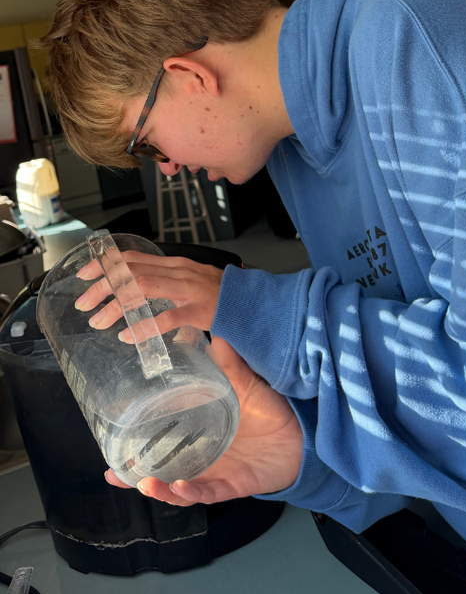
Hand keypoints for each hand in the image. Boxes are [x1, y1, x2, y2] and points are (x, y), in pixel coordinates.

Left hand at [75, 251, 224, 338]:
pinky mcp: (199, 310)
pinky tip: (129, 336)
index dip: (104, 264)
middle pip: (131, 272)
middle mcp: (179, 272)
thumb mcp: (191, 278)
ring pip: (143, 289)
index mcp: (175, 263)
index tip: (85, 275)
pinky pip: (167, 317)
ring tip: (99, 321)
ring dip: (116, 305)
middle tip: (84, 303)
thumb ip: (167, 280)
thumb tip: (135, 288)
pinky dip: (144, 326)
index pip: (133, 257)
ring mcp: (189, 290)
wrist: (253, 300)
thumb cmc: (223, 293)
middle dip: (102, 286)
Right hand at [104, 337, 302, 503]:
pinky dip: (189, 493)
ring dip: (157, 488)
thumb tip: (216, 332)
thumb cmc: (274, 411)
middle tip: (111, 471)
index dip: (138, 431)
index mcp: (201, 431)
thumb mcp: (247, 385)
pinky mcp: (232, 486)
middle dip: (135, 472)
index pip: (163, 431)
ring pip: (178, 487)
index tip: (112, 424)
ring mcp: (216, 472)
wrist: (305, 437)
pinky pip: (206, 494)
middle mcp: (203, 455)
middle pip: (162, 467)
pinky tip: (176, 487)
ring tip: (140, 481)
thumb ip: (230, 362)